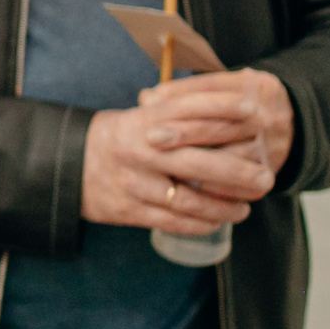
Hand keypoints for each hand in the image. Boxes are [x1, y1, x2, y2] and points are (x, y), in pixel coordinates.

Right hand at [81, 105, 273, 234]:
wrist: (63, 164)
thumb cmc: (118, 138)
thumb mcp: (142, 116)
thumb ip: (180, 112)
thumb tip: (235, 104)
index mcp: (144, 121)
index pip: (191, 110)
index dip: (224, 108)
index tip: (255, 110)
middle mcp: (140, 150)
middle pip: (198, 163)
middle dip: (238, 173)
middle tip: (266, 179)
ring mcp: (133, 182)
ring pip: (189, 200)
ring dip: (223, 207)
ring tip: (245, 208)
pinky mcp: (126, 209)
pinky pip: (171, 221)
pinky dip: (199, 224)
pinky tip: (216, 222)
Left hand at [136, 70, 292, 176]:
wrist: (287, 124)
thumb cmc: (235, 105)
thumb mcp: (217, 88)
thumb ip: (182, 93)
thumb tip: (147, 98)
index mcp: (249, 87)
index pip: (213, 91)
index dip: (179, 98)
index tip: (149, 105)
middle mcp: (262, 116)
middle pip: (222, 125)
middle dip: (185, 132)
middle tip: (152, 138)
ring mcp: (268, 145)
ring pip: (233, 158)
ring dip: (199, 165)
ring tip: (167, 168)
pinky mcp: (269, 171)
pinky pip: (244, 186)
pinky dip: (219, 190)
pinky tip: (193, 190)